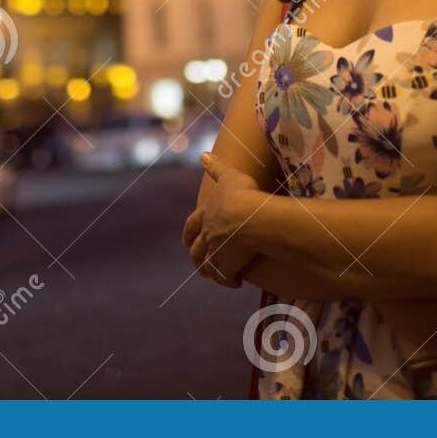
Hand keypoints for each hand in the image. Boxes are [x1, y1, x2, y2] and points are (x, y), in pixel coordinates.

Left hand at [181, 153, 265, 285]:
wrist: (250, 217)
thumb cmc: (242, 194)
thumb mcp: (229, 176)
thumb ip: (215, 167)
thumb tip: (202, 154)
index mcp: (206, 215)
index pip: (191, 226)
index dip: (189, 233)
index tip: (186, 241)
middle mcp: (207, 235)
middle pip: (196, 250)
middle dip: (196, 256)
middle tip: (197, 263)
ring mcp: (216, 252)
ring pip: (207, 266)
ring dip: (209, 271)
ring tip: (213, 276)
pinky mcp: (227, 266)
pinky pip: (224, 277)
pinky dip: (227, 281)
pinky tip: (234, 283)